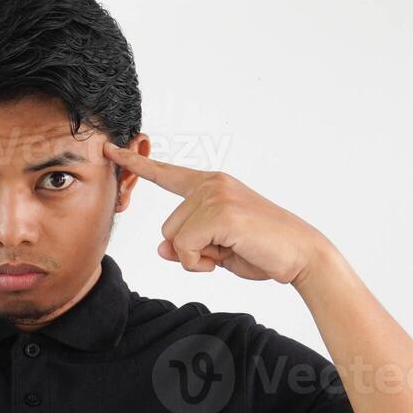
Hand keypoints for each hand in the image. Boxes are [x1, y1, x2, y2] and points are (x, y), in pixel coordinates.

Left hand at [103, 142, 331, 284]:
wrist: (301, 255)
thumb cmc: (262, 250)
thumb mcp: (216, 249)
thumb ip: (187, 244)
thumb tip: (161, 249)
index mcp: (211, 185)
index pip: (166, 173)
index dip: (136, 164)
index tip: (110, 149)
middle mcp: (211, 184)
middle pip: (168, 227)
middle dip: (189, 250)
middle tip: (225, 251)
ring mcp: (215, 195)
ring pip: (174, 238)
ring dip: (195, 257)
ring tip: (230, 251)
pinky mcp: (220, 212)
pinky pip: (185, 247)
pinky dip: (199, 263)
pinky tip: (226, 256)